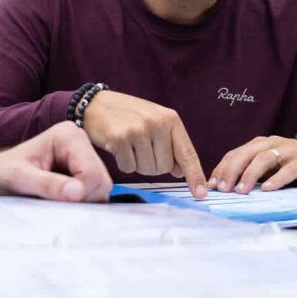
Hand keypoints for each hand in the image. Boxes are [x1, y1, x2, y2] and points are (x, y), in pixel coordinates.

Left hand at [0, 121, 111, 201]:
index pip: (92, 172)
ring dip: (81, 202)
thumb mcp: (21, 179)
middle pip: (101, 181)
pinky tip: (61, 200)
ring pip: (100, 189)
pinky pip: (94, 192)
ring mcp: (83, 156)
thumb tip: (78, 192)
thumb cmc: (2, 173)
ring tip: (55, 199)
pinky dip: (81, 202)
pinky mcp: (83, 169)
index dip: (80, 193)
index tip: (57, 201)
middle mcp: (80, 141)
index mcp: (68, 135)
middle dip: (82, 198)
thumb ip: (49, 184)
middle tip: (54, 201)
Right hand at [82, 91, 206, 198]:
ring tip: (129, 145)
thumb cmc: (127, 116)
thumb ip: (170, 145)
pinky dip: (123, 162)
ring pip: (146, 169)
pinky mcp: (120, 138)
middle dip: (152, 165)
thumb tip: (181, 171)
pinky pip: (128, 167)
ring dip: (137, 164)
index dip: (195, 176)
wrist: (96, 103)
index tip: (201, 194)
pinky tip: (118, 146)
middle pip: (164, 168)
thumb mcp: (154, 122)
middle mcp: (156, 123)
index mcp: (170, 119)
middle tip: (139, 148)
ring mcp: (138, 130)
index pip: (187, 153)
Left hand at [209, 135, 296, 193]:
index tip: (211, 185)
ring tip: (240, 191)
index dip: (222, 169)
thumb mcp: (273, 167)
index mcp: (261, 144)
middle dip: (231, 171)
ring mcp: (289, 150)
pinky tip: (268, 189)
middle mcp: (272, 143)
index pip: (235, 154)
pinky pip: (289, 169)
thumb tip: (230, 188)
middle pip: (246, 155)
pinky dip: (277, 179)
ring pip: (264, 159)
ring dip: (250, 175)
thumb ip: (255, 173)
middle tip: (221, 189)